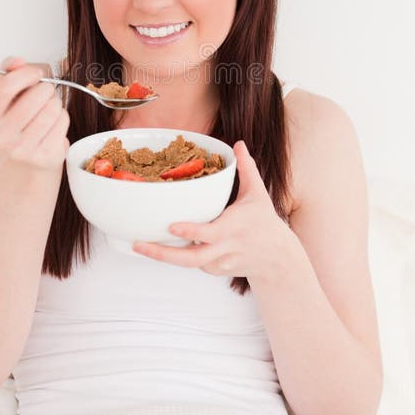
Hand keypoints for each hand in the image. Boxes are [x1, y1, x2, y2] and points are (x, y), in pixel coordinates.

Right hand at [0, 56, 70, 174]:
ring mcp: (23, 149)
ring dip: (55, 103)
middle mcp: (1, 137)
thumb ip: (8, 76)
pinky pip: (63, 122)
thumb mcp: (3, 103)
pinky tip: (52, 125)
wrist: (22, 165)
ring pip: (54, 107)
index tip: (36, 73)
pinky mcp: (45, 157)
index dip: (27, 73)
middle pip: (37, 95)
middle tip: (44, 93)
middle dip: (46, 88)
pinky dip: (62, 118)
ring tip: (47, 110)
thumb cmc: (13, 127)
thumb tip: (17, 61)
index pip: (7, 86)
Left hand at [132, 140, 292, 279]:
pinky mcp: (216, 271)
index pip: (209, 232)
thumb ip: (246, 168)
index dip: (190, 231)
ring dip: (165, 255)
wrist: (277, 258)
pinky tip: (165, 246)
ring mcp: (219, 263)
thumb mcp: (258, 193)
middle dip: (162, 254)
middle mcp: (225, 248)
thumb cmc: (264, 221)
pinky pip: (194, 264)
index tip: (171, 226)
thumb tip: (238, 143)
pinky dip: (180, 255)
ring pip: (189, 262)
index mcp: (233, 227)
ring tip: (140, 246)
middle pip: (191, 258)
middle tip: (138, 244)